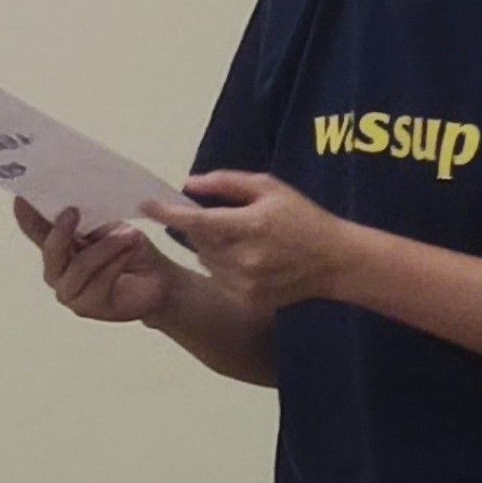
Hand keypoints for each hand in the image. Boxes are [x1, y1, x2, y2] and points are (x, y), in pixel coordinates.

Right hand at [15, 198, 172, 325]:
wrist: (157, 278)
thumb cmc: (130, 249)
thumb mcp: (110, 225)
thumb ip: (88, 219)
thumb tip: (72, 202)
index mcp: (58, 245)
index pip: (35, 229)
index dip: (26, 215)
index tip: (21, 198)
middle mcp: (57, 270)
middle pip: (51, 251)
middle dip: (61, 231)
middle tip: (73, 211)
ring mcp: (69, 291)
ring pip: (78, 267)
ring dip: (105, 248)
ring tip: (127, 235)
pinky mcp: (86, 308)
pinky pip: (98, 282)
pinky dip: (116, 263)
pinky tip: (129, 251)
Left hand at [143, 170, 351, 316]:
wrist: (335, 261)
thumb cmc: (303, 218)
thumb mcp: (270, 188)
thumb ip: (226, 184)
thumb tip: (188, 185)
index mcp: (249, 226)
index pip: (197, 221)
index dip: (168, 214)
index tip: (146, 205)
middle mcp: (244, 258)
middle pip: (198, 241)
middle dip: (203, 227)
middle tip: (230, 220)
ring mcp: (245, 283)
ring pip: (206, 260)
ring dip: (214, 248)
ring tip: (247, 241)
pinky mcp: (248, 298)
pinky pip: (219, 277)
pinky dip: (225, 266)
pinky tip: (252, 260)